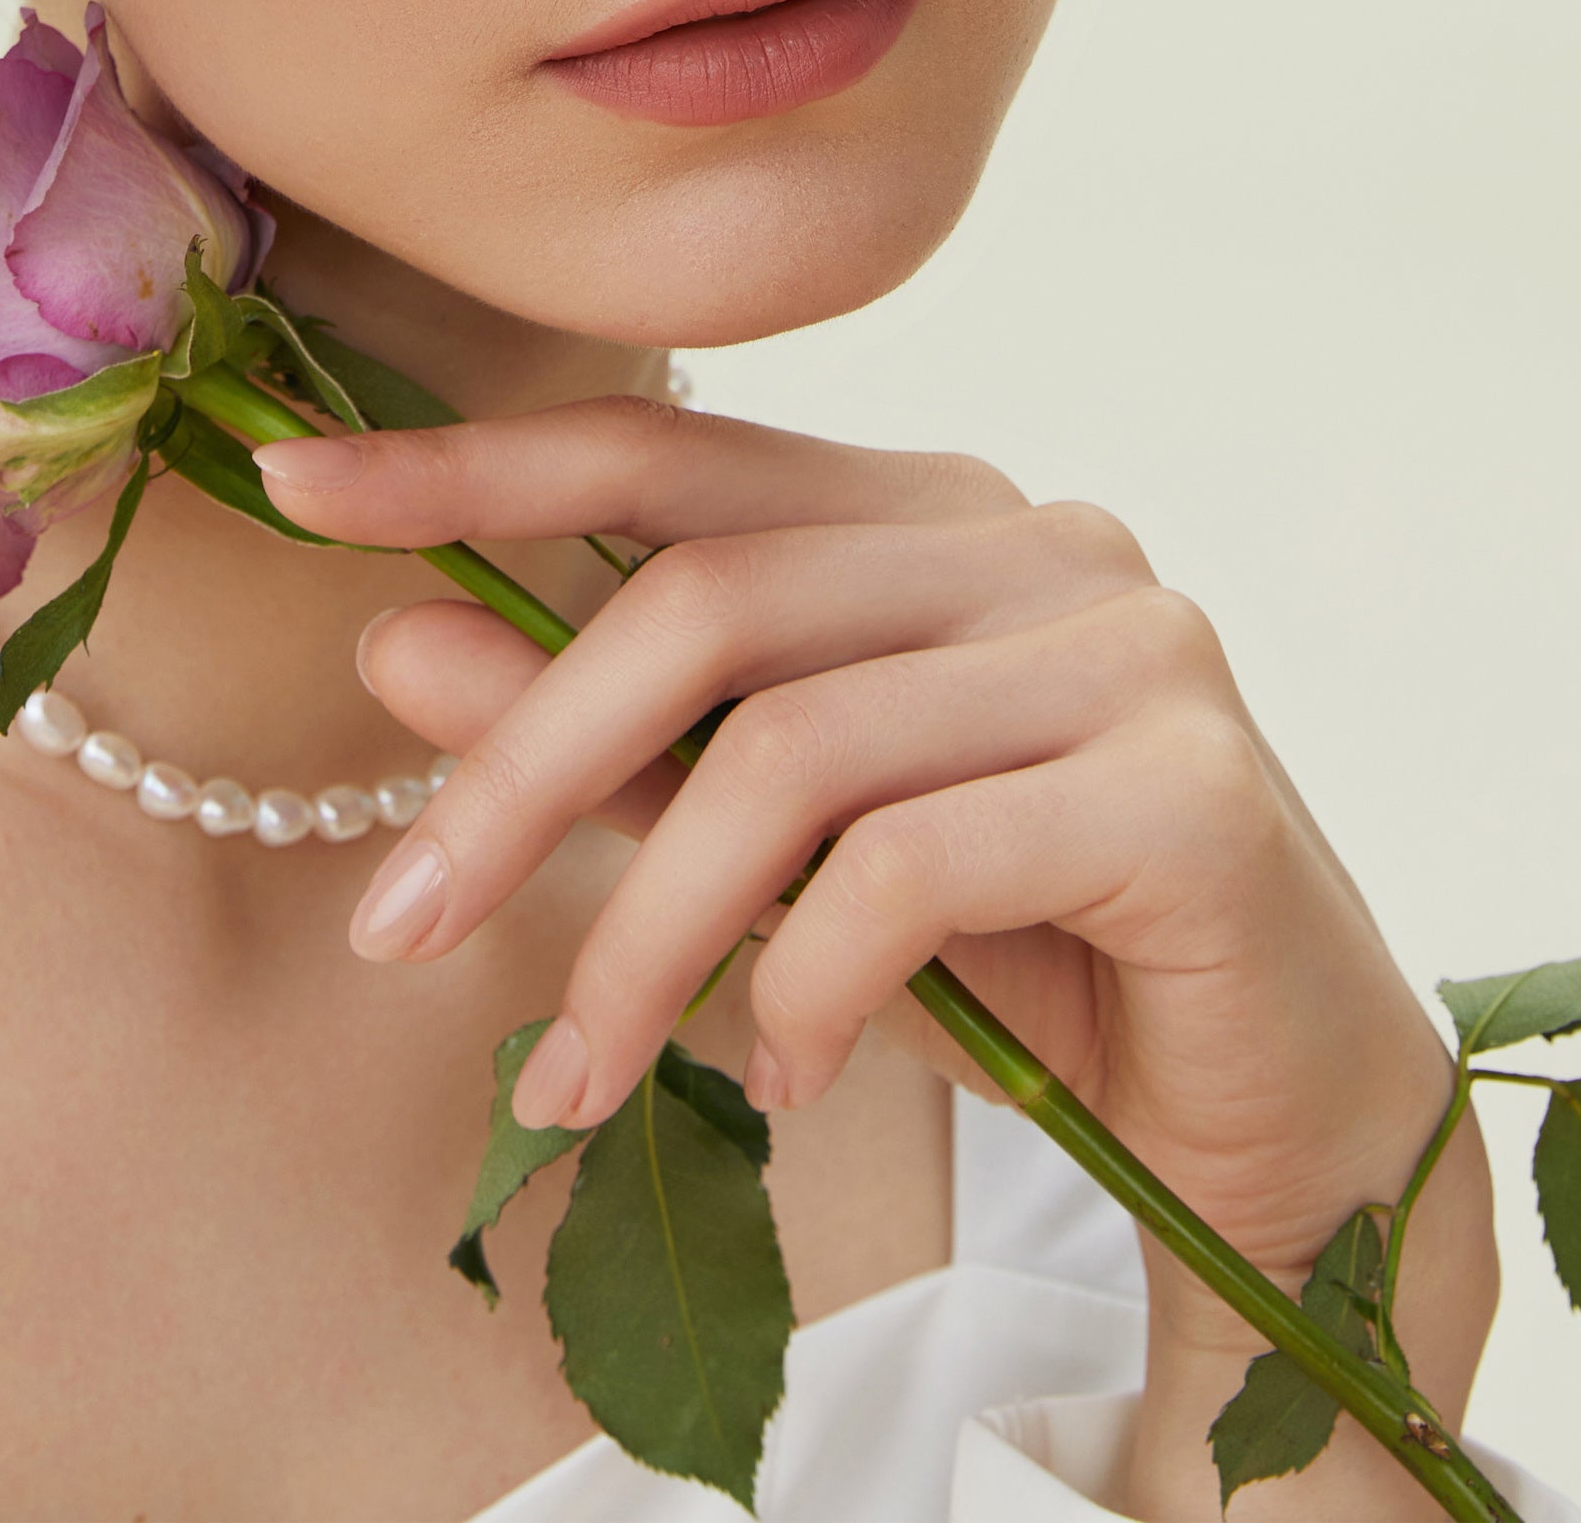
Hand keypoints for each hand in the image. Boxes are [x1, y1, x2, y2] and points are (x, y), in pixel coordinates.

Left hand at [256, 400, 1497, 1522]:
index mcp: (929, 511)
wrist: (1287, 1126)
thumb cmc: (1028, 962)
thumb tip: (394, 646)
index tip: (293, 490)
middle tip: (399, 923)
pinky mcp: (1191, 785)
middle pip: (706, 607)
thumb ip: (614, 746)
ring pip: (794, 750)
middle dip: (524, 769)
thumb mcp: (782, 852)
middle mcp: (1030, 537)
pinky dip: (811, 973)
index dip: (476, 466)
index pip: (667, 454)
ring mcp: (1125, 643)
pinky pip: (921, 860)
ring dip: (645, 927)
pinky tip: (789, 1059)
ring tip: (582, 1069)